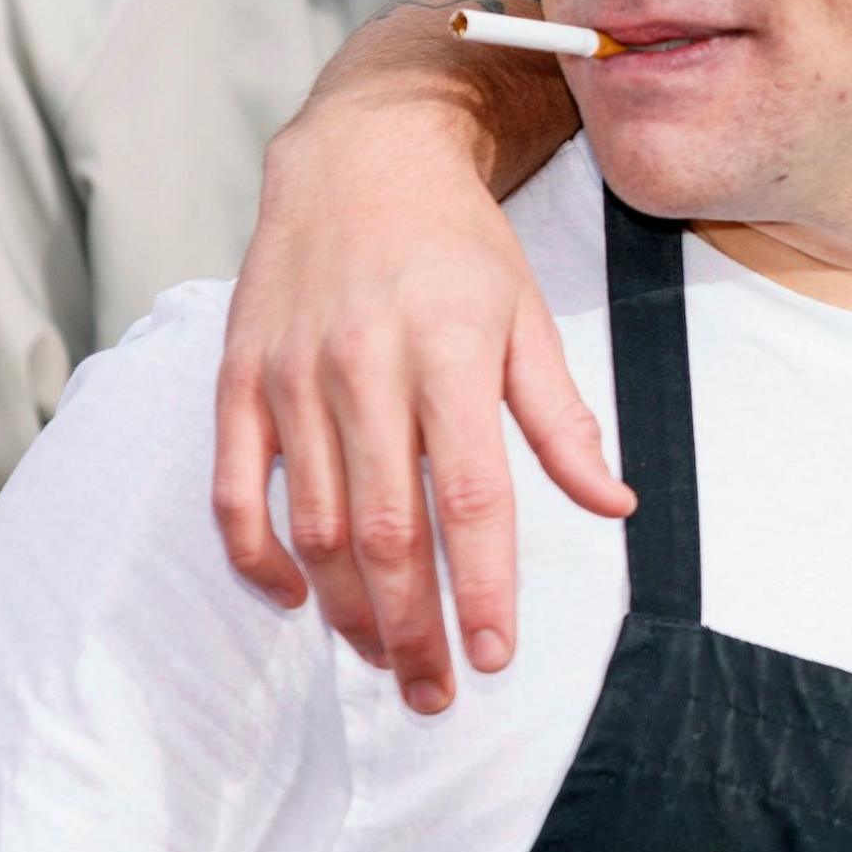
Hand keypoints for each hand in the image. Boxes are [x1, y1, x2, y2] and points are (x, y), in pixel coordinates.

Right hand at [216, 94, 625, 711]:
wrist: (360, 159)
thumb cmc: (458, 244)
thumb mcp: (529, 318)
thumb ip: (563, 420)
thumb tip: (615, 504)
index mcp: (453, 356)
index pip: (473, 499)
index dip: (486, 587)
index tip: (499, 654)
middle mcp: (367, 370)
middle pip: (390, 532)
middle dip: (414, 628)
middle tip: (438, 692)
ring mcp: (293, 378)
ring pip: (315, 525)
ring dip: (347, 608)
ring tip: (384, 661)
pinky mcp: (239, 380)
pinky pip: (237, 489)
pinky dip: (260, 557)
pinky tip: (297, 600)